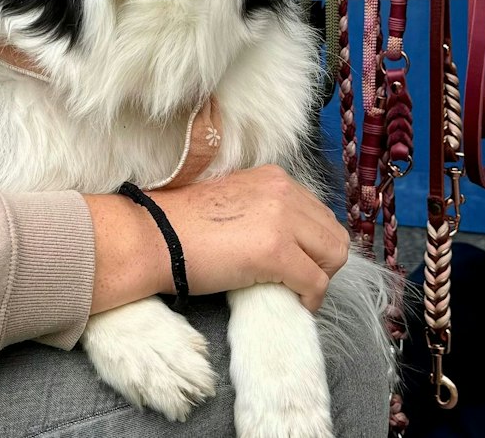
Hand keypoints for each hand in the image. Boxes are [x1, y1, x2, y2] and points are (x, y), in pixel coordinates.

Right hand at [85, 165, 348, 313]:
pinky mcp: (275, 251)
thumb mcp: (234, 203)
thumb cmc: (182, 226)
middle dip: (323, 263)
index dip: (313, 245)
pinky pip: (314, 282)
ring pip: (333, 256)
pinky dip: (310, 299)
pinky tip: (295, 305)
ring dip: (320, 279)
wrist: (152, 238)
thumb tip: (291, 242)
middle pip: (333, 234)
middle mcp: (283, 192)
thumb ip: (266, 212)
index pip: (318, 214)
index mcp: (274, 178)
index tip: (300, 264)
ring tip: (297, 293)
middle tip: (301, 284)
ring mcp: (281, 220)